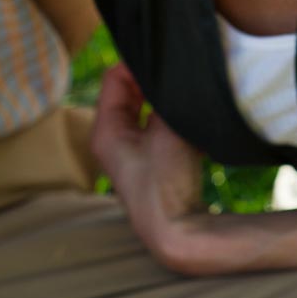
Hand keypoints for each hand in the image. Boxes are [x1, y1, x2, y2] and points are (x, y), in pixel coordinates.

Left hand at [90, 63, 207, 270]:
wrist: (178, 234)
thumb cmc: (167, 183)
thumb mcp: (167, 130)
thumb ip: (164, 98)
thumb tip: (171, 75)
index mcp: (105, 130)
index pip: (114, 78)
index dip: (138, 66)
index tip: (165, 63)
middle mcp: (110, 139)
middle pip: (128, 93)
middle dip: (152, 84)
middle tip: (177, 78)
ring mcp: (129, 151)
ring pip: (144, 109)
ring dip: (164, 102)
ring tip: (185, 100)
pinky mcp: (147, 161)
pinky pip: (156, 127)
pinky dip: (172, 120)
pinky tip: (192, 124)